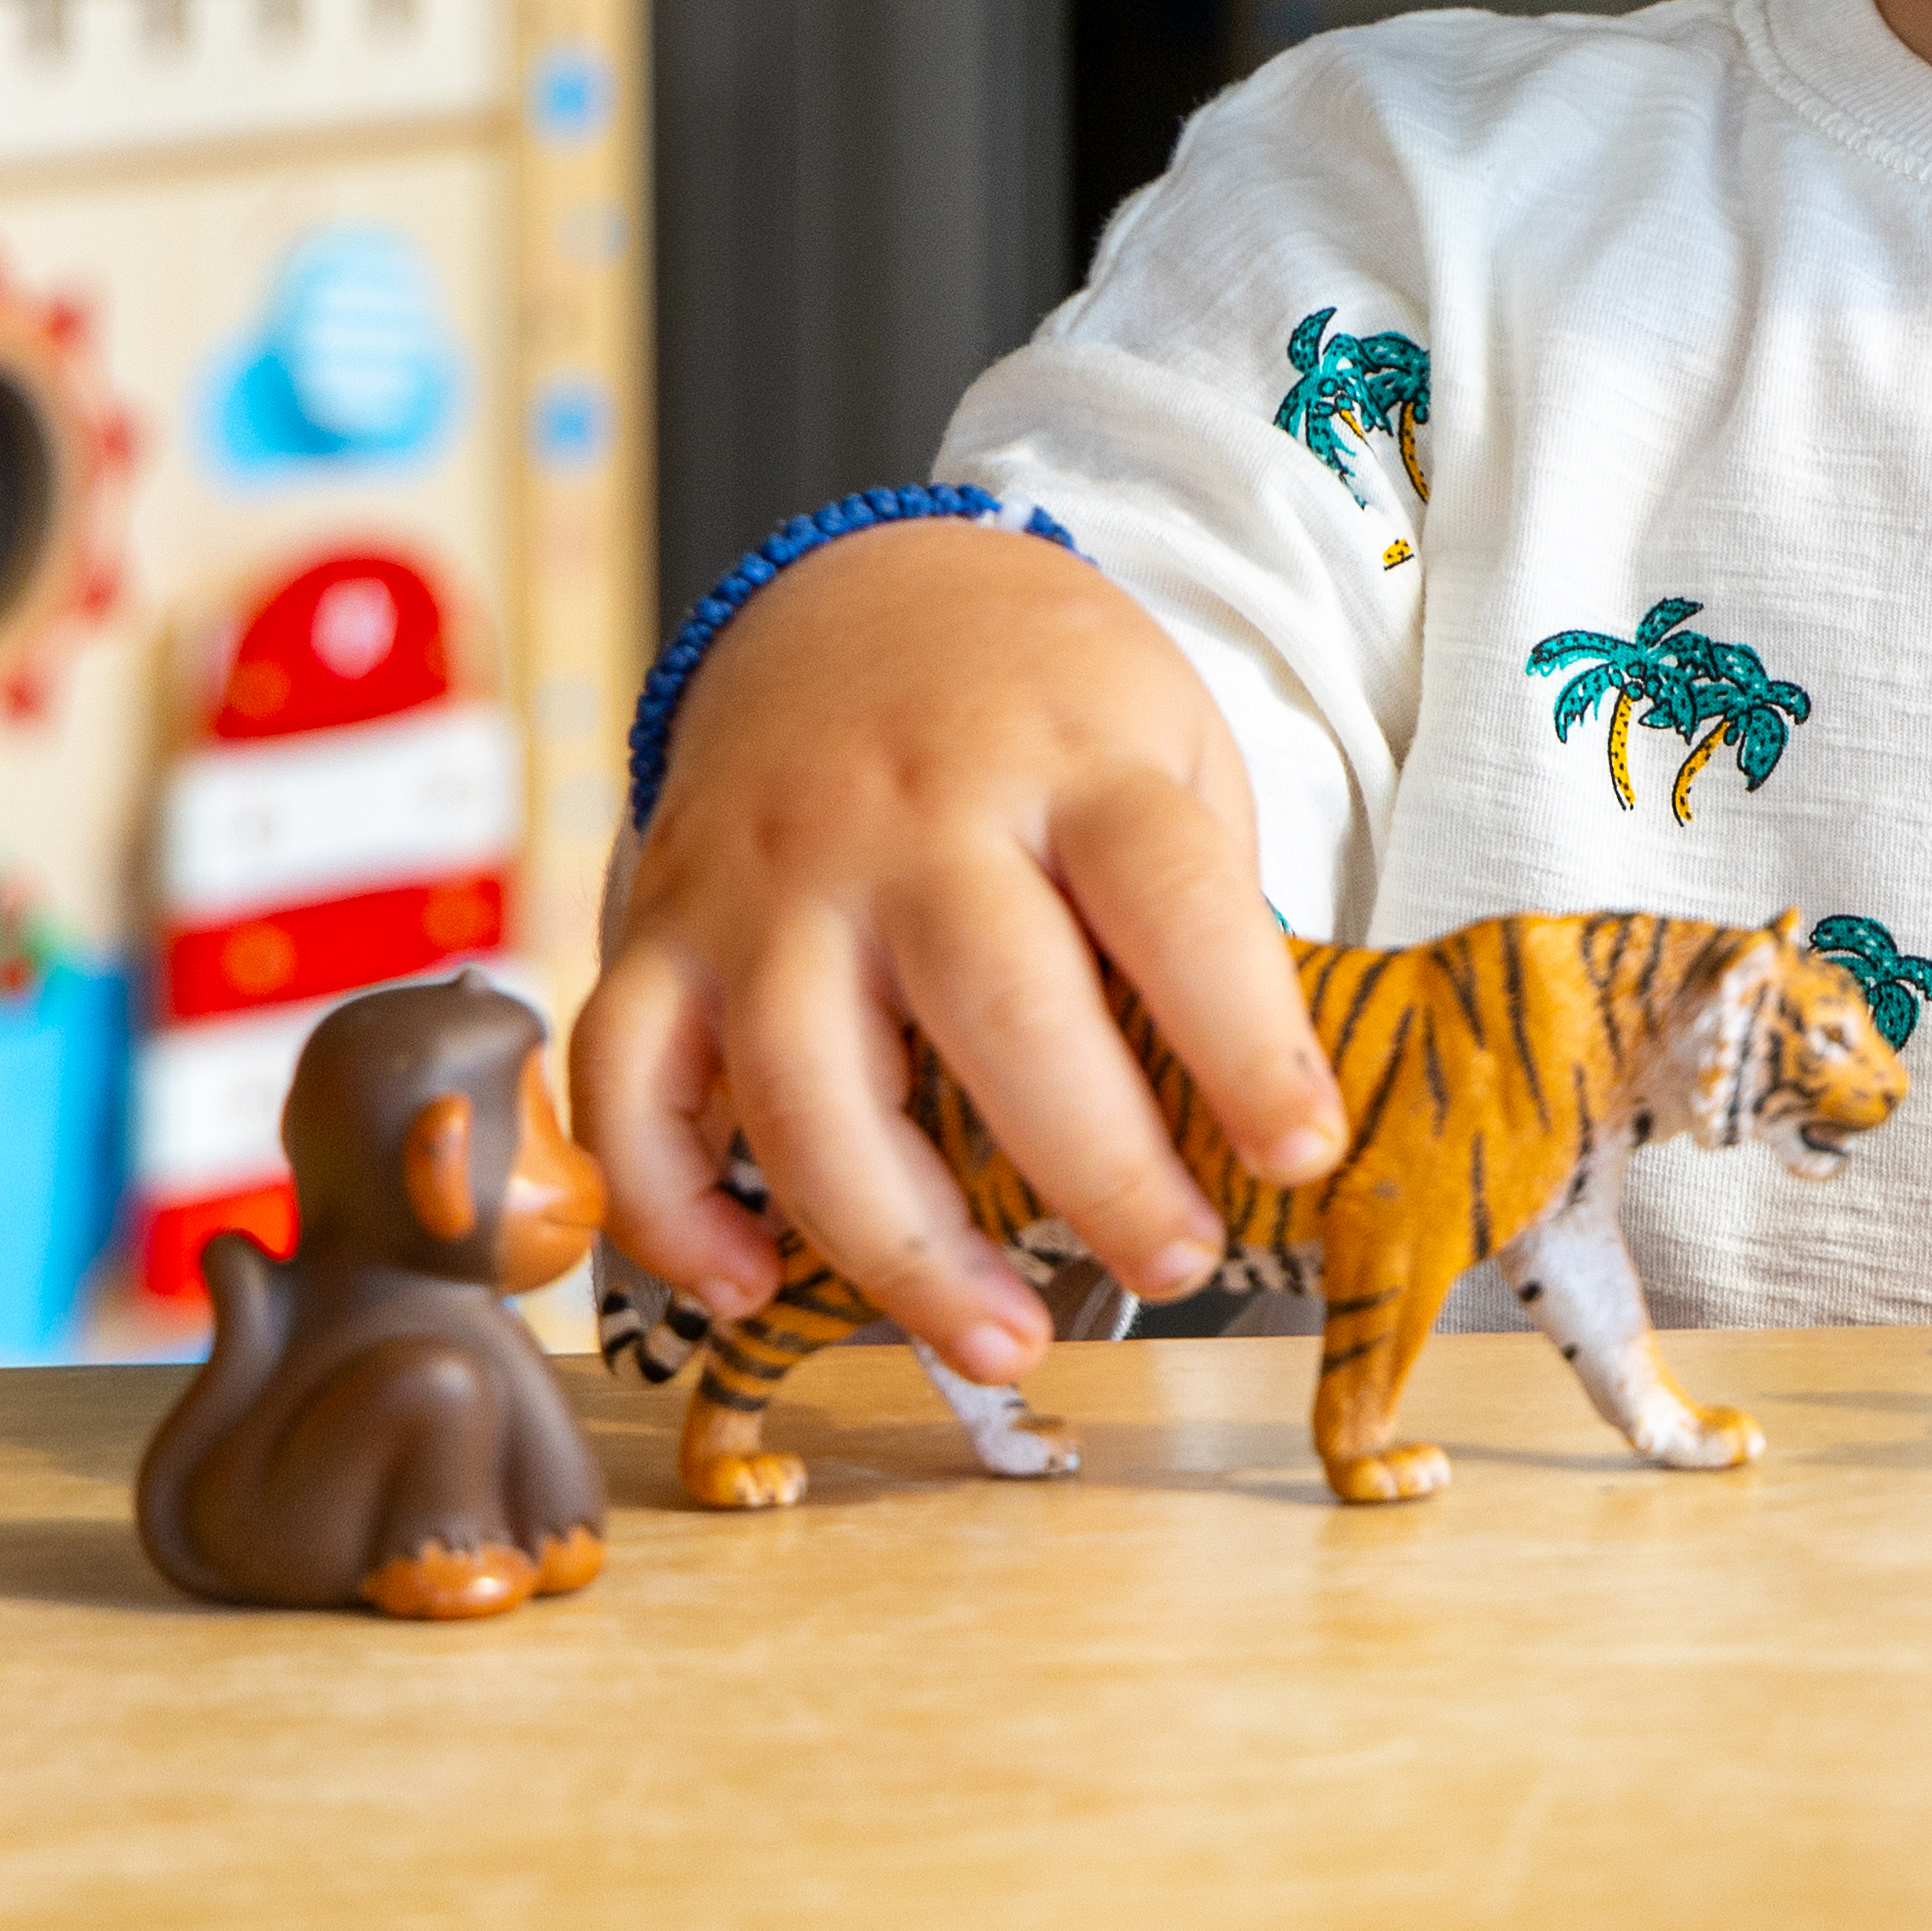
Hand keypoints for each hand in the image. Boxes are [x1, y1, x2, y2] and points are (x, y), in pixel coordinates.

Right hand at [571, 522, 1344, 1381]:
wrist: (869, 589)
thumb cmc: (1049, 710)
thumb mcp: (1171, 748)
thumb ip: (1197, 914)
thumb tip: (1245, 1127)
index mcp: (1073, 763)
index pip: (1172, 901)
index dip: (1247, 1040)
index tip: (1304, 1151)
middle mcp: (911, 819)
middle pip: (997, 1007)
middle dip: (1097, 1170)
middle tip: (1178, 1263)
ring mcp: (772, 879)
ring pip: (807, 1089)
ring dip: (903, 1247)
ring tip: (1005, 1341)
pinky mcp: (665, 926)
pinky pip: (627, 1085)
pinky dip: (665, 1206)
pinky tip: (751, 1282)